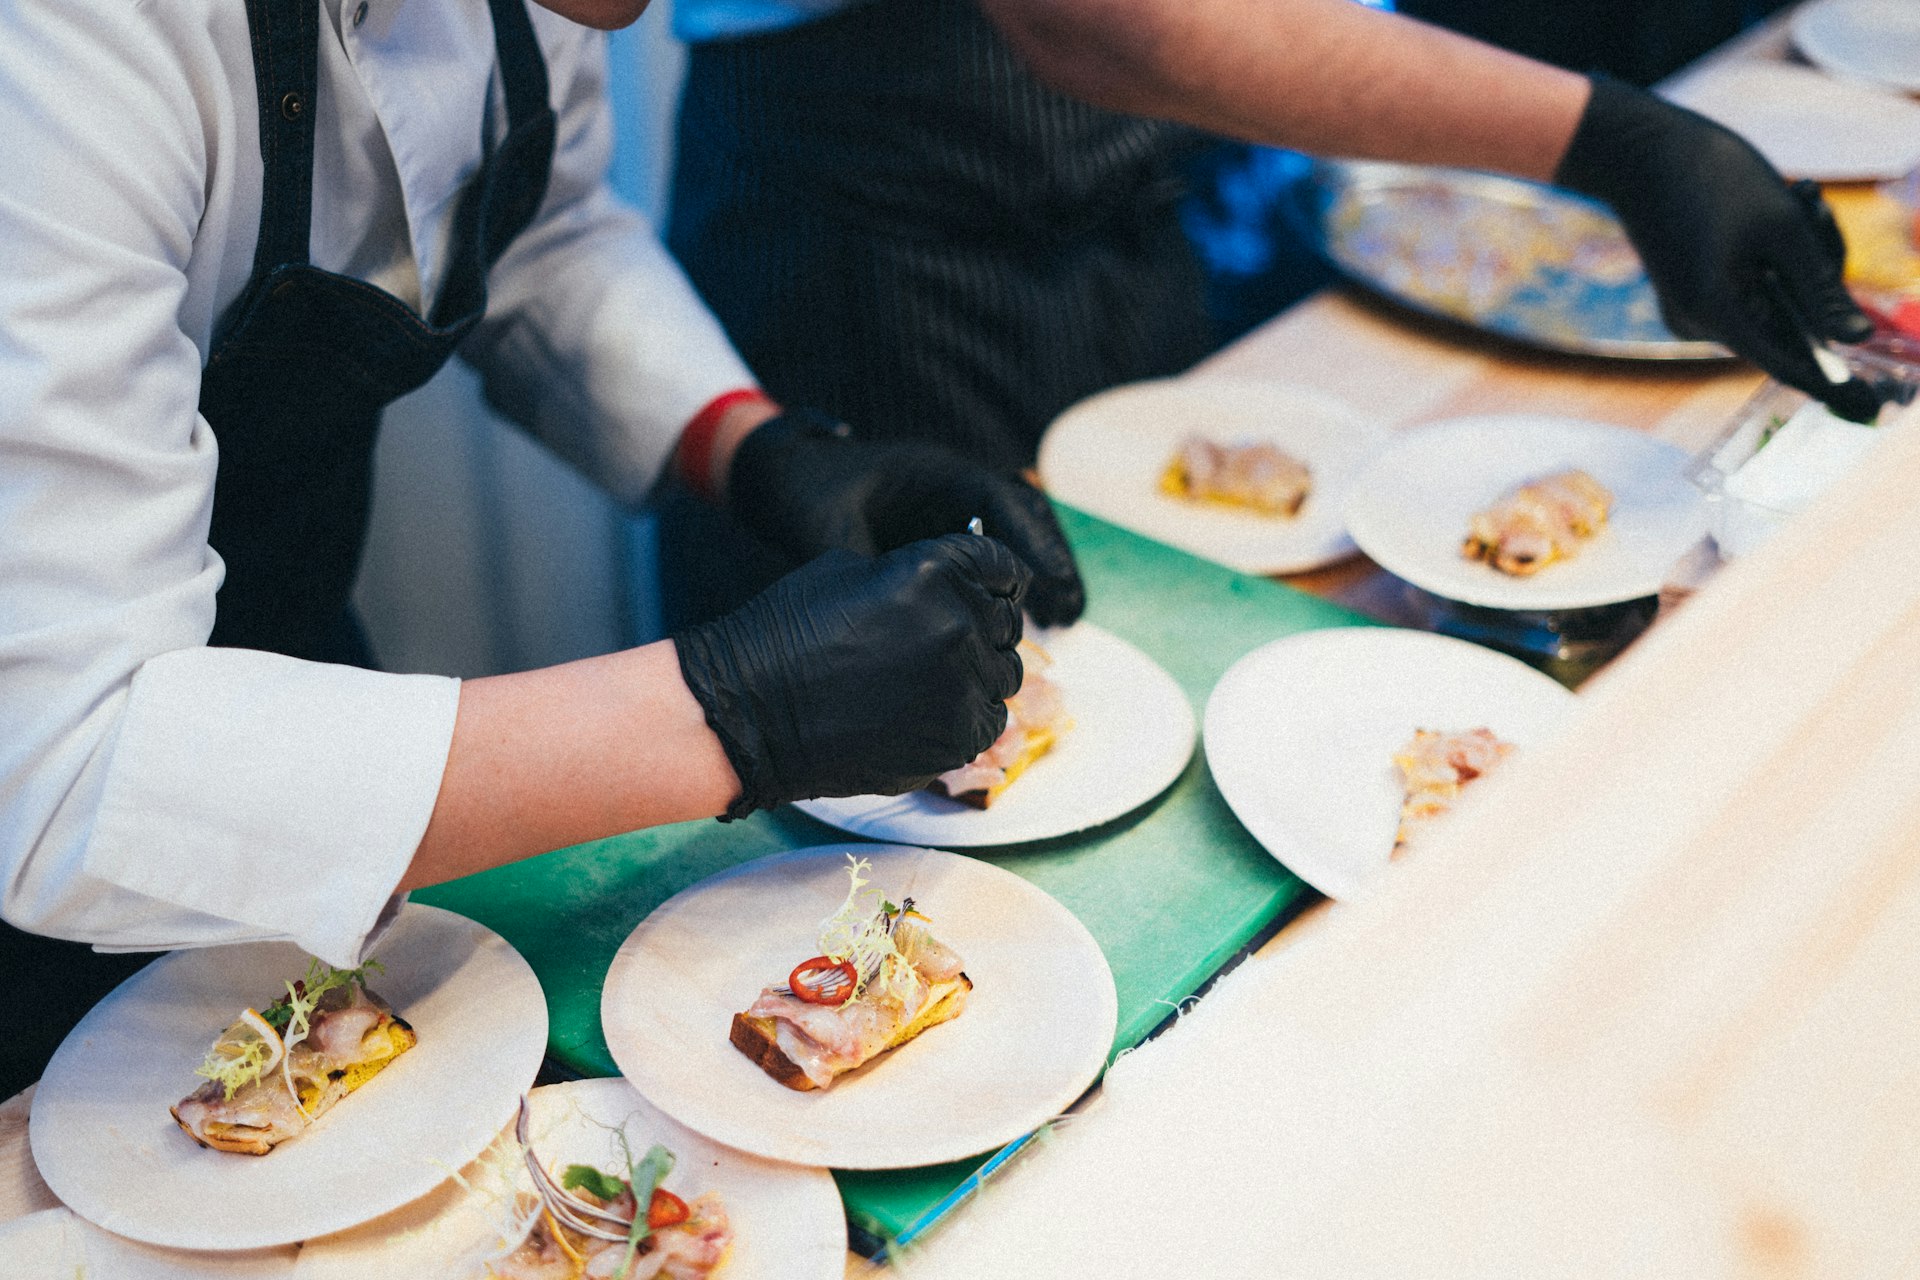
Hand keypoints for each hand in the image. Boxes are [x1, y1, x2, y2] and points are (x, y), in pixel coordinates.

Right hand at [673, 534, 1028, 818]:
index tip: (989, 591)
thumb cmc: (786, 634)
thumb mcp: (848, 571)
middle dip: (984, 626)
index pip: (1004, 567)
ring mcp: (961, 685)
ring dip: (978, 674)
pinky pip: (988, 722)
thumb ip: (917, 574)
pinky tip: (926, 714)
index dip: (996, 579)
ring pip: (1003, 675)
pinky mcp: (956, 739)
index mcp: (936, 571)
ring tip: (930, 681)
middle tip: (945, 642)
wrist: (750, 713)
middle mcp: (959, 624)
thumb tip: (955, 584)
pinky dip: (966, 716)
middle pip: (1007, 622)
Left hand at [725, 410, 1085, 625]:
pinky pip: (992, 551)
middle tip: (1072, 612)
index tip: (1051, 586)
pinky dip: (1011, 582)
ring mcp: (951, 504)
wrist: (779, 475)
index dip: (1033, 543)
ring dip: (1039, 572)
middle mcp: (953, 484)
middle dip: (1052, 560)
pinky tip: (1018, 620)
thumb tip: (901, 616)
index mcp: (935, 471)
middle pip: (1025, 515)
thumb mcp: (829, 533)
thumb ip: (867, 570)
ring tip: (1062, 619)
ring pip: (1016, 533)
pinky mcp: (943, 528)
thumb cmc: (804, 494)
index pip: (1003, 500)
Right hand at [1555, 76, 1882, 421]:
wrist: (1638, 148)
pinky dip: (1773, 261)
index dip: (1832, 383)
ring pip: (1772, 306)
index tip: (1868, 409)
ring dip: (1798, 262)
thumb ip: (1822, 289)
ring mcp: (1692, 309)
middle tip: (1816, 207)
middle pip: (1785, 327)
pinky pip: (1750, 294)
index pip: (1786, 363)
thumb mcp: (1784, 226)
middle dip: (1817, 279)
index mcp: (1716, 311)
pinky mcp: (1692, 293)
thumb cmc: (1711, 176)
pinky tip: (1773, 208)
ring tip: (1793, 194)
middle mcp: (1697, 322)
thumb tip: (1859, 338)